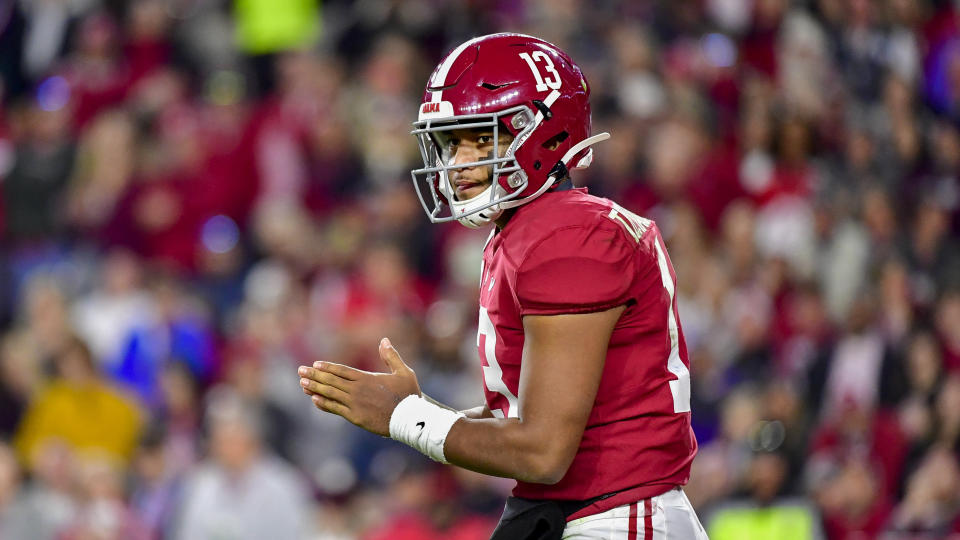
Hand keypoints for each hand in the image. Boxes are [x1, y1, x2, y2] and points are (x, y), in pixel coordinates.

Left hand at [298, 338, 420, 436]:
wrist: (410, 419)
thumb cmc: (408, 395)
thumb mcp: (403, 372)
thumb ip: (391, 356)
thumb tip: (384, 340)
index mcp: (366, 378)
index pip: (342, 371)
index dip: (327, 367)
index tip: (315, 364)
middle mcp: (357, 389)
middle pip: (331, 380)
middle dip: (314, 375)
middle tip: (300, 371)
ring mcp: (355, 404)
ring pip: (330, 393)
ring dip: (315, 388)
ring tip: (302, 384)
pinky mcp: (355, 417)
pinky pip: (336, 409)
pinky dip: (324, 404)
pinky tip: (314, 399)